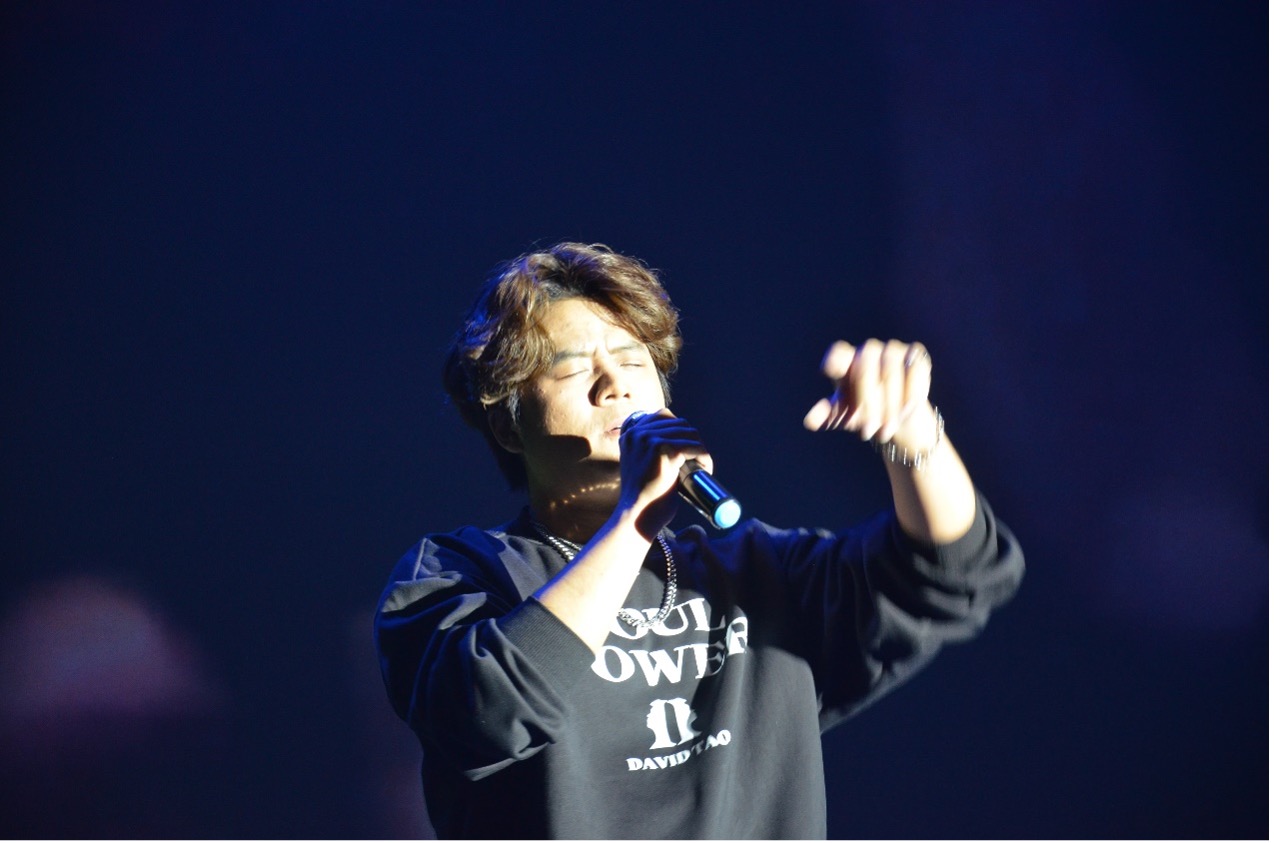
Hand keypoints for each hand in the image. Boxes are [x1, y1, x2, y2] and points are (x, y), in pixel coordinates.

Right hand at [617, 410, 712, 536]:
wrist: (637, 516)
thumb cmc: (642, 497)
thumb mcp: (639, 465)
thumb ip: (648, 450)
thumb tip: (678, 443)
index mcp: (630, 435)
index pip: (662, 415)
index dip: (679, 430)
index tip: (687, 449)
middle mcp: (638, 433)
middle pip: (679, 423)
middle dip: (692, 440)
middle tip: (695, 461)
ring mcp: (650, 439)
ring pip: (690, 433)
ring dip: (701, 449)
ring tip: (701, 467)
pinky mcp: (664, 450)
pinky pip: (696, 447)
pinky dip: (705, 458)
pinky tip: (705, 469)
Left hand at [803, 339, 934, 445]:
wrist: (897, 417)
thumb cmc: (864, 413)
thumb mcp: (844, 416)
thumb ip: (827, 415)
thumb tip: (809, 421)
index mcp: (846, 362)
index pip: (837, 353)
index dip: (834, 361)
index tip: (828, 372)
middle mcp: (868, 351)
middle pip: (864, 367)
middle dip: (867, 403)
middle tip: (867, 432)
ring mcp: (893, 349)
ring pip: (890, 370)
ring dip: (890, 404)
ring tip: (886, 430)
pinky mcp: (915, 355)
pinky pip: (915, 369)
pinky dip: (912, 391)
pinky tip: (907, 410)